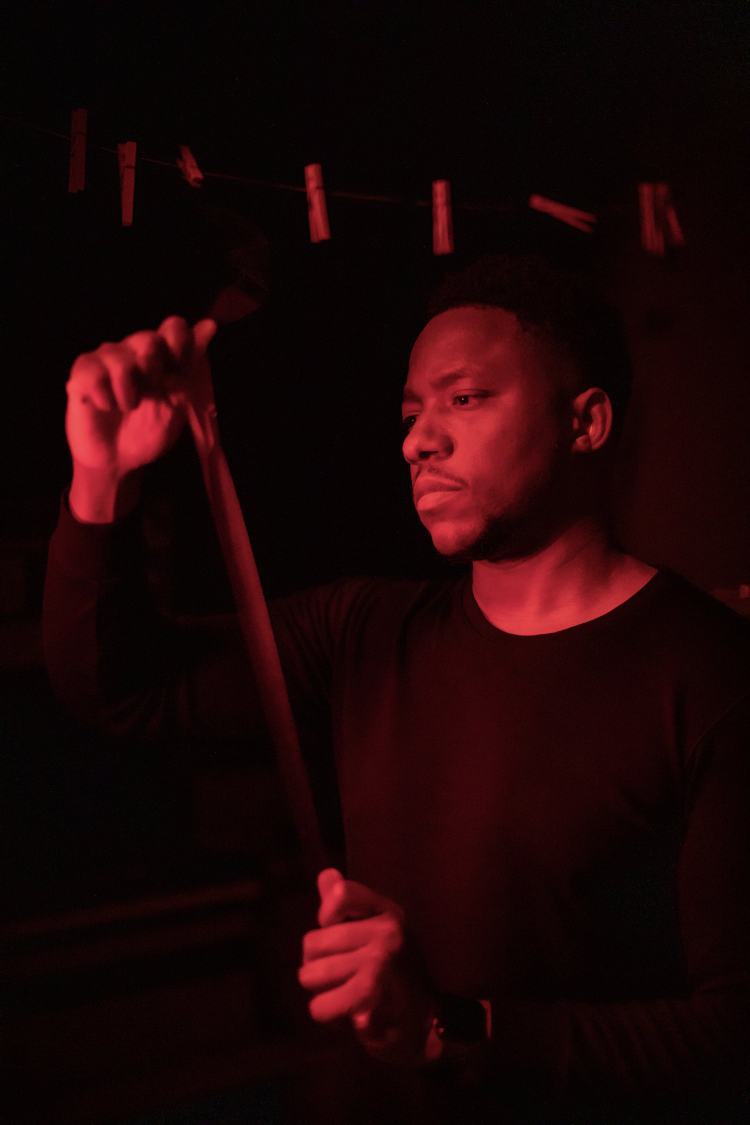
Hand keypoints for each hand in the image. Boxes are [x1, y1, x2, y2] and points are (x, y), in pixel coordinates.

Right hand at [66, 316, 215, 520]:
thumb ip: (190, 365)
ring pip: (119, 359)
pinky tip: (105, 407)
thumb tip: (210, 325)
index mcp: (162, 355)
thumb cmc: (149, 432)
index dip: (179, 346)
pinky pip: (93, 374)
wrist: (120, 460)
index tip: (177, 372)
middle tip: (150, 392)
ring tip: (127, 407)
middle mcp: (133, 349)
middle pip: (149, 339)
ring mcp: (105, 358)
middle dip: (154, 370)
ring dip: (128, 393)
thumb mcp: (177, 403)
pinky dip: (104, 399)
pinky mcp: (81, 373)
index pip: (174, 327)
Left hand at [298, 868, 436, 1064]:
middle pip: (311, 943)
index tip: (338, 932)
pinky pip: (322, 1006)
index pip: (340, 894)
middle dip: (318, 965)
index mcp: (386, 912)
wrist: (427, 1022)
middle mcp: (385, 934)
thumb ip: (348, 903)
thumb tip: (326, 875)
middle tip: (345, 977)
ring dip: (321, 992)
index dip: (327, 915)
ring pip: (310, 977)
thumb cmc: (395, 971)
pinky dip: (331, 1014)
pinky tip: (351, 1015)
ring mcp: (379, 967)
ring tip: (346, 995)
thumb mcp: (376, 929)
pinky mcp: (370, 1003)